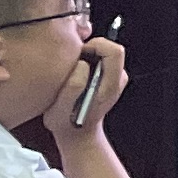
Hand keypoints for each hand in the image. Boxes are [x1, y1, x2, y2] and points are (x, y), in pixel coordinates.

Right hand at [51, 27, 129, 149]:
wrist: (76, 132)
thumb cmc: (66, 122)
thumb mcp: (60, 110)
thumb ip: (72, 87)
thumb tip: (82, 64)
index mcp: (110, 86)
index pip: (114, 51)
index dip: (95, 46)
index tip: (77, 55)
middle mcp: (116, 79)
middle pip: (108, 48)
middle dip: (87, 50)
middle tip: (70, 65)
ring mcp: (113, 77)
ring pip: (101, 52)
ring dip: (84, 56)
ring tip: (70, 73)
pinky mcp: (106, 76)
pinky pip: (97, 58)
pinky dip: (83, 60)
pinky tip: (73, 75)